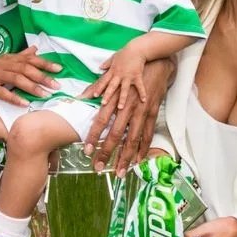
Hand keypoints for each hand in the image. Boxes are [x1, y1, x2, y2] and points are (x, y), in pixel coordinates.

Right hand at [0, 45, 61, 105]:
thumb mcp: (1, 66)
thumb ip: (19, 58)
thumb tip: (35, 49)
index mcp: (6, 59)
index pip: (29, 59)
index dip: (45, 63)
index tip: (59, 69)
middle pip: (25, 68)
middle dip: (42, 76)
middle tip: (56, 85)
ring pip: (15, 78)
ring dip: (32, 87)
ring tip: (44, 95)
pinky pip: (1, 92)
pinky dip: (14, 97)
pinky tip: (24, 103)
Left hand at [81, 46, 146, 108]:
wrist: (137, 49)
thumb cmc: (126, 53)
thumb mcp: (114, 57)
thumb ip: (107, 64)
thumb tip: (100, 67)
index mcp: (113, 71)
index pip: (104, 80)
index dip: (99, 88)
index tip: (94, 95)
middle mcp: (119, 75)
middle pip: (112, 86)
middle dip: (107, 95)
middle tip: (103, 103)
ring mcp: (128, 76)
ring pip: (124, 89)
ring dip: (122, 98)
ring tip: (120, 107)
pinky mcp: (137, 76)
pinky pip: (139, 86)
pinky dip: (142, 93)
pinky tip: (143, 100)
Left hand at [83, 57, 173, 176]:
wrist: (157, 64)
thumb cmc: (131, 72)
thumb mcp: (111, 78)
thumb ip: (95, 89)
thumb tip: (79, 97)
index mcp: (115, 99)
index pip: (101, 121)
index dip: (94, 136)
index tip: (87, 150)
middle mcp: (128, 108)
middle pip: (116, 134)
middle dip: (107, 152)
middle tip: (98, 167)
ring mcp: (142, 112)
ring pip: (132, 139)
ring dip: (125, 157)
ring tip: (119, 172)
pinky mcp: (153, 114)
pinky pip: (148, 135)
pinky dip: (143, 149)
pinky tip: (137, 161)